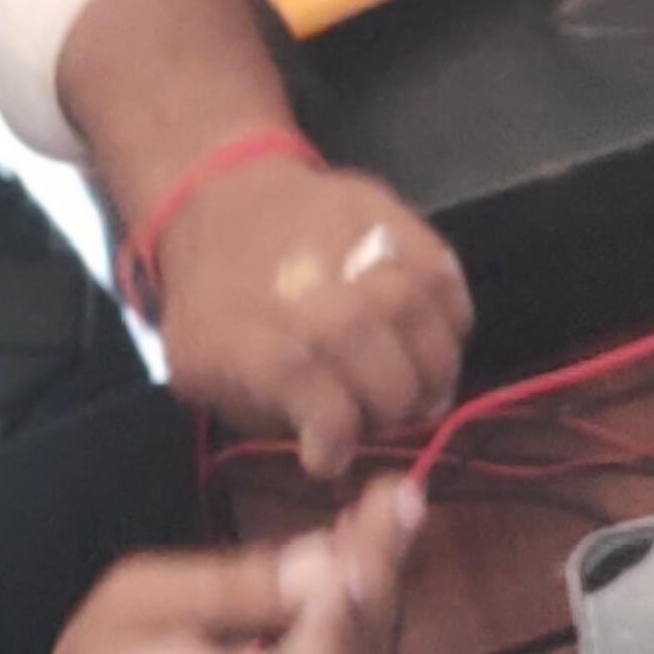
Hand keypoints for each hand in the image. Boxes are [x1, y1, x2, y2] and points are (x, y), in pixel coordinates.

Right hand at [15, 475, 418, 653]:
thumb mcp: (134, 604)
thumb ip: (231, 590)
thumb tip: (325, 563)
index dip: (342, 616)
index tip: (368, 528)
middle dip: (376, 581)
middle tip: (395, 502)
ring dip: (376, 605)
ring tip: (381, 525)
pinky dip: (360, 640)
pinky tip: (359, 583)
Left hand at [152, 154, 468, 480]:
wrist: (219, 196)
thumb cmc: (213, 300)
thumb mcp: (201, 368)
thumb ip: (259, 411)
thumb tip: (325, 451)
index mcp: (256, 341)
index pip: (322, 408)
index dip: (336, 441)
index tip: (331, 457)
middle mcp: (311, 294)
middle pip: (383, 370)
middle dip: (392, 407)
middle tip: (388, 418)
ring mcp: (355, 248)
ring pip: (421, 323)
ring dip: (432, 370)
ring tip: (422, 389)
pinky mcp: (392, 216)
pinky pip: (444, 279)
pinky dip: (452, 319)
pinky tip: (435, 340)